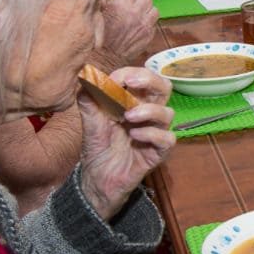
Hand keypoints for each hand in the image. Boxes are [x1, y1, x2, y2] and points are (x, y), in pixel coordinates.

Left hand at [75, 67, 174, 218]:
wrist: (97, 180)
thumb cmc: (98, 149)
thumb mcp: (89, 124)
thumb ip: (89, 102)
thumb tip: (86, 78)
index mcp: (134, 102)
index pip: (143, 78)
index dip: (130, 73)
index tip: (113, 79)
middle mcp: (148, 114)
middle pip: (164, 88)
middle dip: (150, 80)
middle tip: (130, 83)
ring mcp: (155, 133)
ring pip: (168, 113)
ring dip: (148, 110)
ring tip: (127, 117)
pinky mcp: (158, 153)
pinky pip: (167, 139)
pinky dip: (152, 134)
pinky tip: (134, 136)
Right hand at [97, 0, 158, 64]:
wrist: (104, 58)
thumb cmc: (99, 37)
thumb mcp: (98, 13)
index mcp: (122, 4)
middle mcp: (136, 13)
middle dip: (139, 0)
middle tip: (132, 6)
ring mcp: (144, 24)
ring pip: (153, 9)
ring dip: (146, 11)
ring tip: (138, 15)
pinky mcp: (149, 35)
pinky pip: (154, 23)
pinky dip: (148, 23)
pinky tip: (139, 26)